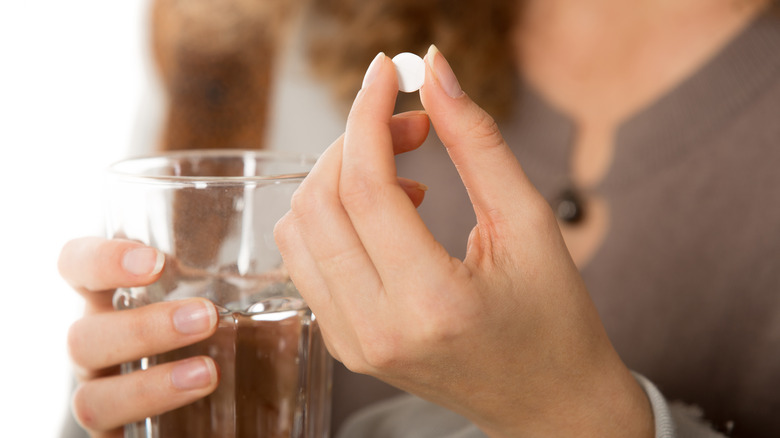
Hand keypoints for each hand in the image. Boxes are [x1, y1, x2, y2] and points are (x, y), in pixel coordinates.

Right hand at [59, 237, 218, 437]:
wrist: (220, 382)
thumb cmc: (214, 314)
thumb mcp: (220, 280)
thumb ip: (232, 255)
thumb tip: (282, 220)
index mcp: (110, 294)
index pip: (77, 265)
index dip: (102, 261)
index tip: (154, 261)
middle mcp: (96, 342)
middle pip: (84, 336)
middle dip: (144, 328)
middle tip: (207, 317)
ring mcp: (103, 391)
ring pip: (94, 398)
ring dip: (150, 388)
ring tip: (209, 374)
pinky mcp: (119, 434)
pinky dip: (152, 424)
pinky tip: (196, 424)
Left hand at [274, 46, 653, 436]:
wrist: (547, 402)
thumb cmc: (553, 318)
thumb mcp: (530, 224)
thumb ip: (478, 143)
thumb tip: (437, 73)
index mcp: (431, 303)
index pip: (366, 188)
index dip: (369, 116)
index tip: (388, 73)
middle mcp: (377, 330)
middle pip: (319, 204)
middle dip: (354, 142)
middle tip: (411, 124)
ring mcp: (353, 344)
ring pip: (300, 231)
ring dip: (340, 180)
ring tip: (405, 177)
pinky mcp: (345, 345)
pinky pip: (309, 261)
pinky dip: (336, 219)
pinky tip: (388, 216)